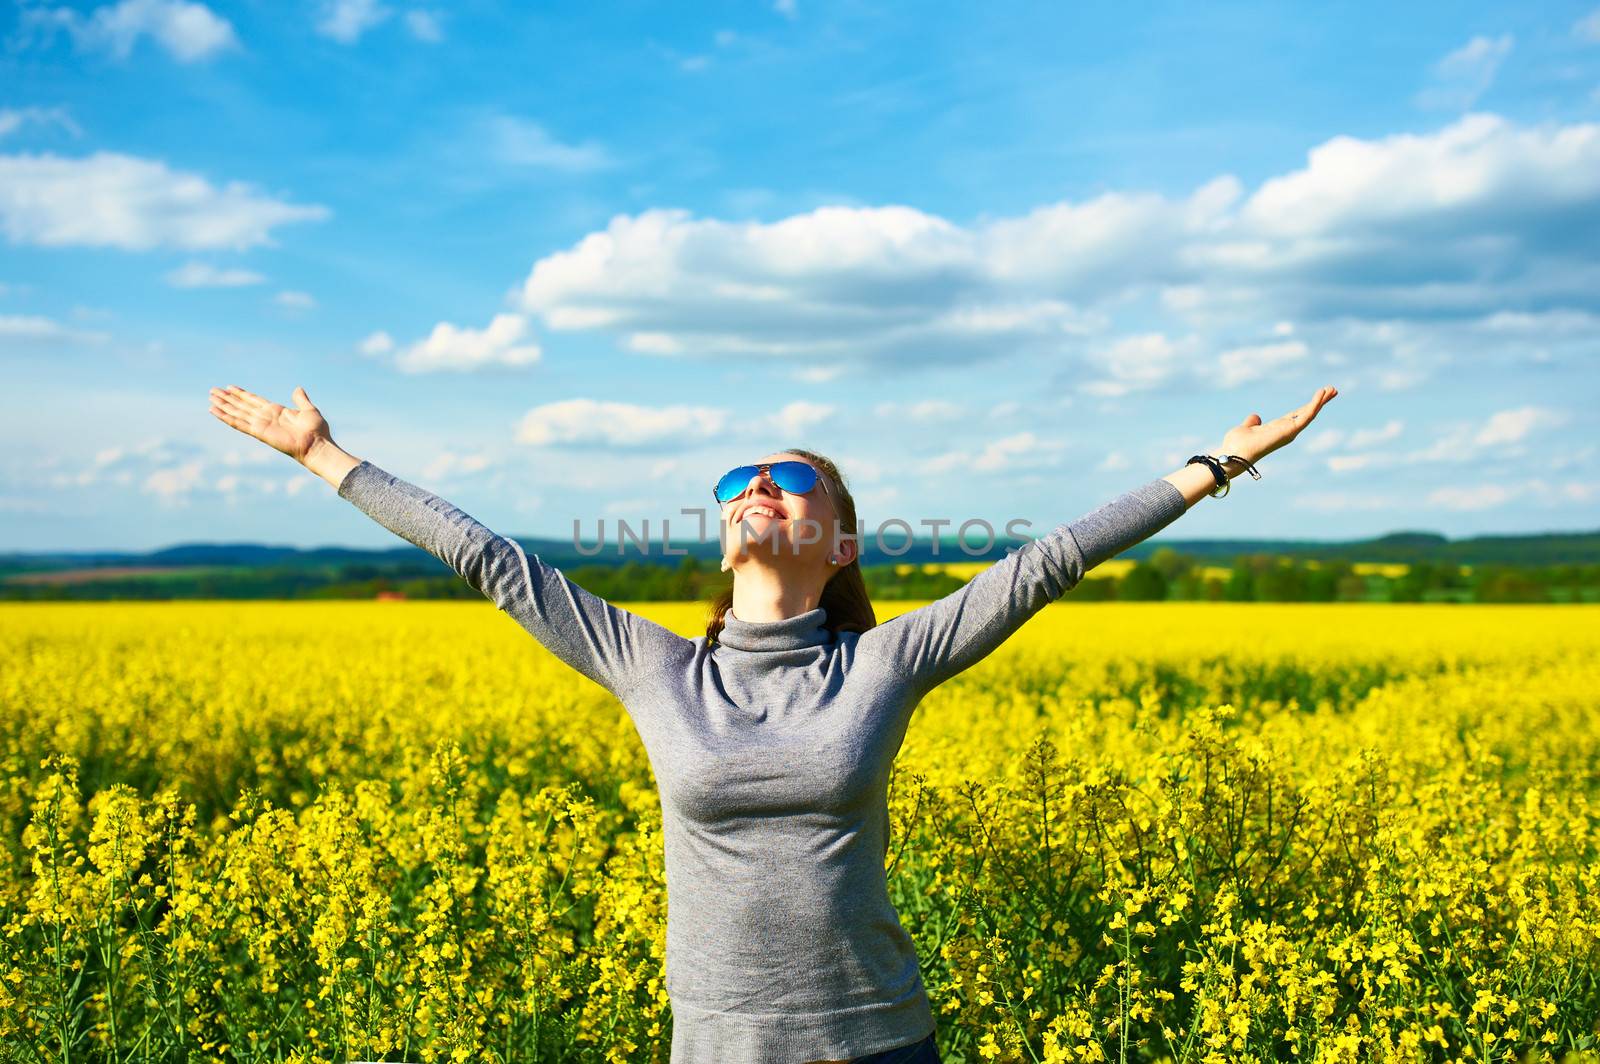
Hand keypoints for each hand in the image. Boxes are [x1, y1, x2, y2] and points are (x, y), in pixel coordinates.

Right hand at [208, 384, 331, 464]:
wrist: (317, 445)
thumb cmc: (316, 431)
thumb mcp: (309, 410)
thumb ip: (300, 399)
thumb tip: (297, 388)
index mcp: (276, 411)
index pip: (254, 400)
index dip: (241, 394)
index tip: (230, 387)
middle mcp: (265, 417)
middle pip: (241, 405)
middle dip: (228, 398)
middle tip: (213, 390)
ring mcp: (260, 425)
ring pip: (237, 413)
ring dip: (223, 406)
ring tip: (210, 398)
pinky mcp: (258, 432)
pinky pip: (238, 424)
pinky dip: (226, 417)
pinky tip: (214, 411)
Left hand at [1219, 385, 1338, 465]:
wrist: (1234, 452)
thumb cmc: (1238, 444)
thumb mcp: (1246, 428)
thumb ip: (1251, 423)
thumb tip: (1255, 417)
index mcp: (1278, 429)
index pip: (1298, 415)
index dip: (1308, 405)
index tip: (1319, 395)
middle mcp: (1287, 431)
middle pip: (1308, 413)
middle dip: (1320, 402)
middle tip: (1333, 390)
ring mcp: (1290, 431)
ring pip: (1310, 413)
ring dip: (1322, 401)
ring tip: (1332, 389)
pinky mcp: (1291, 430)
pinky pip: (1306, 415)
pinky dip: (1315, 404)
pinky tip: (1321, 393)